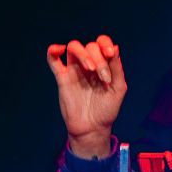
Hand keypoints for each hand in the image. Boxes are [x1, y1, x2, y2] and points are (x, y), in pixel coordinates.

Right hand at [46, 34, 126, 158]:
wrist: (93, 128)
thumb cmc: (107, 109)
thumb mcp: (118, 88)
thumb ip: (117, 69)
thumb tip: (115, 47)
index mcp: (103, 64)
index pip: (102, 43)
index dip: (105, 44)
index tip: (110, 55)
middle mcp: (88, 64)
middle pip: (90, 46)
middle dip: (99, 59)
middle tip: (103, 77)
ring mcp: (74, 70)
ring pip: (74, 47)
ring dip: (83, 54)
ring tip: (90, 69)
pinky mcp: (62, 78)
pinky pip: (53, 60)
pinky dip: (53, 51)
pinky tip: (58, 49)